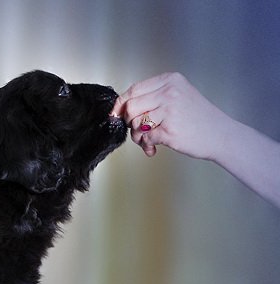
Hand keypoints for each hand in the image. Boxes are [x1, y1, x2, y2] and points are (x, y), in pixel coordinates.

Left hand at [111, 72, 232, 159]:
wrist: (221, 135)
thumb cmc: (198, 118)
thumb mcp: (178, 96)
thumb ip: (153, 98)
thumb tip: (121, 108)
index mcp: (171, 80)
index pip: (134, 89)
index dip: (121, 104)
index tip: (117, 114)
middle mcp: (170, 92)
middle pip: (130, 107)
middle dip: (129, 122)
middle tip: (139, 130)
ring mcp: (170, 110)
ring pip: (135, 123)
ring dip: (138, 136)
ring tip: (150, 139)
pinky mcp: (169, 129)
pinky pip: (144, 138)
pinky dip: (147, 145)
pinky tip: (155, 147)